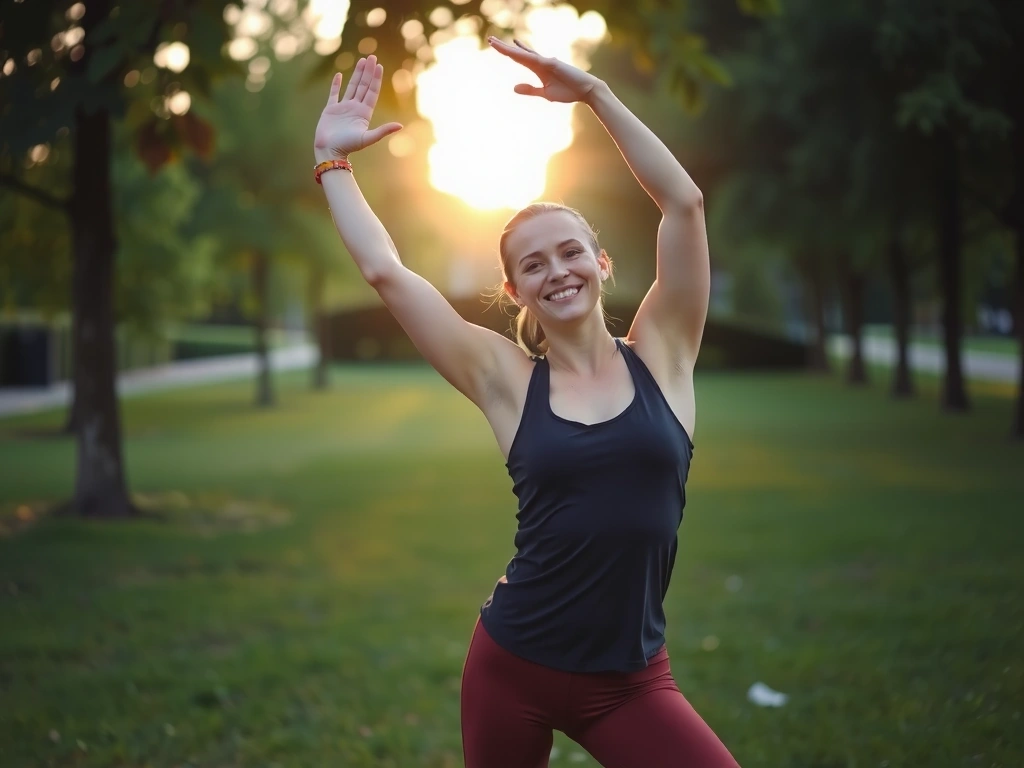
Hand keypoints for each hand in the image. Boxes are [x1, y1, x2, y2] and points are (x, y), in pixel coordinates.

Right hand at [313, 55, 401, 161]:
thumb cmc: (348, 146)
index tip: (379, 66)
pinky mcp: (330, 110)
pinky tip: (340, 75)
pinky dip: (337, 85)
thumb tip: (400, 126)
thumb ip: (383, 131)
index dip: (376, 79)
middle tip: (372, 57)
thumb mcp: (368, 138)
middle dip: (368, 72)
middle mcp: (355, 108)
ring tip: (362, 61)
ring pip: (351, 87)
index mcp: (364, 113)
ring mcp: (343, 108)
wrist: (329, 151)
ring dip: (357, 74)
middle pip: (363, 86)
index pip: (372, 92)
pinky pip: (334, 94)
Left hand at [487, 37, 604, 104]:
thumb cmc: (567, 92)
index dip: (507, 52)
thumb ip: (530, 89)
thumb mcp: (544, 93)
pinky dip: (523, 54)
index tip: (495, 46)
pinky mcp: (551, 63)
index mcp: (537, 68)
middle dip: (503, 47)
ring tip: (494, 42)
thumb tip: (513, 88)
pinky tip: (514, 50)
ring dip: (508, 48)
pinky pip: (533, 58)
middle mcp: (540, 61)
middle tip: (489, 39)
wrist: (585, 91)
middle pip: (517, 52)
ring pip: (522, 54)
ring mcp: (545, 61)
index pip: (518, 58)